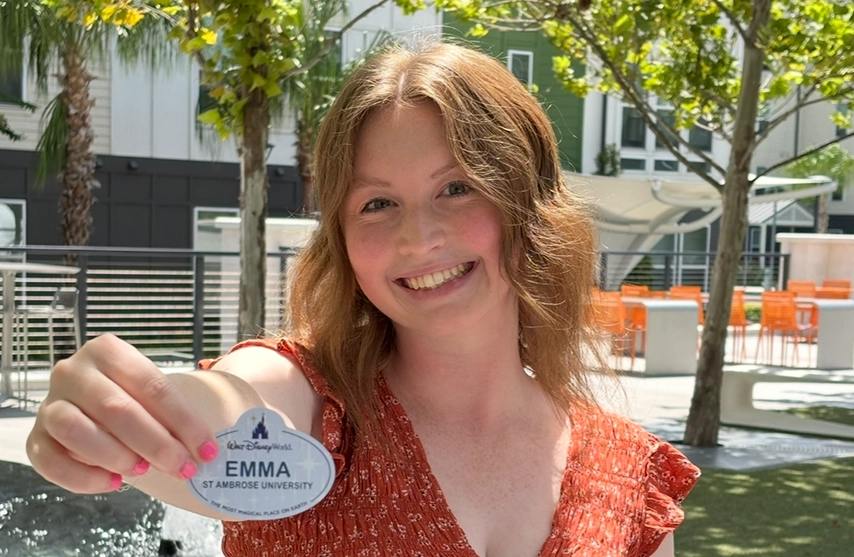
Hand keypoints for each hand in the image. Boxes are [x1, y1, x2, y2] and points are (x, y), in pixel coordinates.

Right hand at [26, 334, 217, 493]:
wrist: (89, 399)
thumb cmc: (131, 395)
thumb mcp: (153, 392)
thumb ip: (173, 414)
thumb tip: (205, 450)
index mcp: (108, 351)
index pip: (153, 386)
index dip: (184, 422)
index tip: (207, 449)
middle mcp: (73, 372)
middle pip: (117, 409)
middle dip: (157, 444)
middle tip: (182, 467)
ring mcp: (50, 403)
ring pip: (77, 431)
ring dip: (117, 456)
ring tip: (142, 471)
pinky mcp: (36, 436)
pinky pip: (51, 461)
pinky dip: (84, 477)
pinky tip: (113, 482)